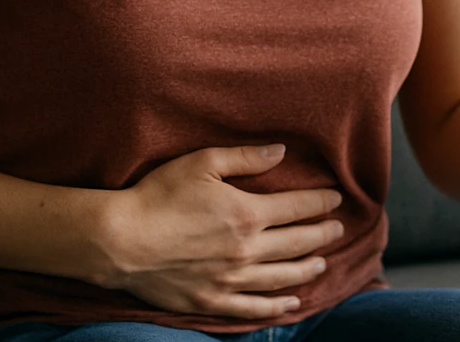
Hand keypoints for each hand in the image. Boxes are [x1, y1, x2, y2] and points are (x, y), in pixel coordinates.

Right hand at [98, 144, 344, 319]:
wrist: (119, 240)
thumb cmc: (157, 195)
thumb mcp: (202, 163)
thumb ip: (246, 158)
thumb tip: (281, 151)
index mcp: (247, 213)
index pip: (298, 207)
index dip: (321, 202)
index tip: (337, 199)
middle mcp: (246, 250)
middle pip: (298, 242)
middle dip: (323, 234)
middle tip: (339, 229)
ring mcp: (230, 280)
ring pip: (282, 277)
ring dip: (307, 269)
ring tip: (322, 262)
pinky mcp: (211, 301)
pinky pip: (254, 308)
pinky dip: (277, 306)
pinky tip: (292, 303)